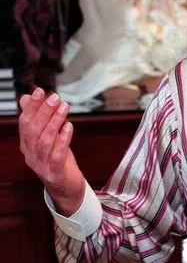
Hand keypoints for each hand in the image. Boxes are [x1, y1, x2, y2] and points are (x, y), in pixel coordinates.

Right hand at [19, 88, 84, 215]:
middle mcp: (30, 154)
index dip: (31, 107)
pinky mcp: (54, 171)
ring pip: (44, 141)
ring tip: (64, 108)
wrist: (65, 187)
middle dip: (43, 111)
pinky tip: (69, 127)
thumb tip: (28, 97)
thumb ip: (40, 118)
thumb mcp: (48, 137)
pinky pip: (57, 154)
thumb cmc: (58, 158)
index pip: (25, 122)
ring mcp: (41, 164)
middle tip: (54, 97)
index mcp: (27, 144)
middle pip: (33, 130)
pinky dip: (62, 139)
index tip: (39, 91)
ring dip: (54, 122)